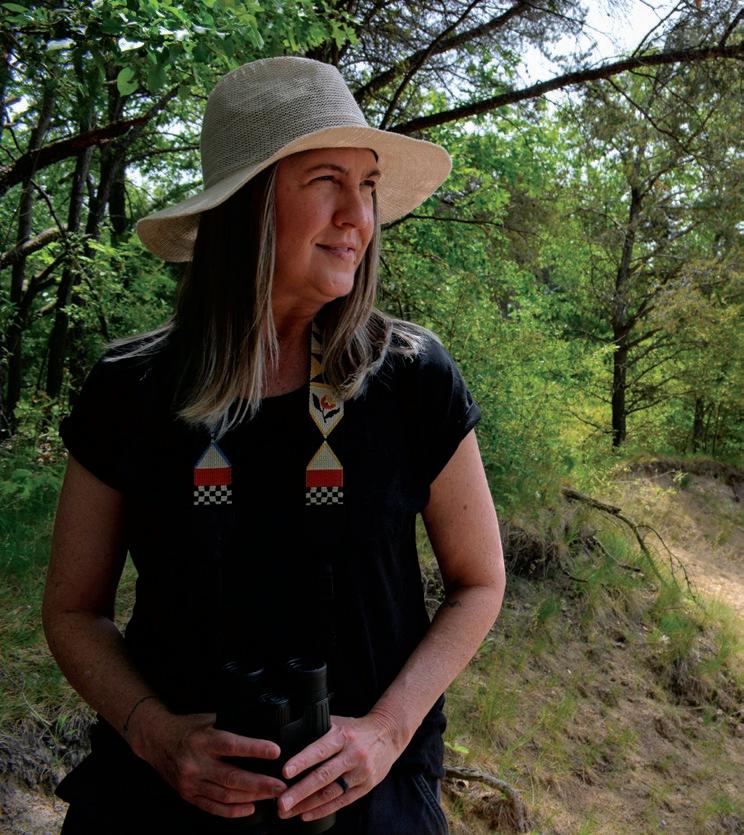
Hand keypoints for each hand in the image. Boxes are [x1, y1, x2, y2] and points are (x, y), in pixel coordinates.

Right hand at [131, 708, 286, 817]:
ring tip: (271, 796)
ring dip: (252, 797)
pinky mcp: (188, 795)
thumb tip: (262, 727)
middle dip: (260, 783)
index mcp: (203, 740)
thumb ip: (230, 726)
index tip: (275, 752)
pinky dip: (233, 811)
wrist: (156, 740)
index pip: (232, 746)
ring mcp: (191, 782)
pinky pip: (213, 807)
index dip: (255, 749)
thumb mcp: (209, 718)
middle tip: (281, 785)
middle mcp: (196, 763)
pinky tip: (250, 808)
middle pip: (232, 777)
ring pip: (226, 795)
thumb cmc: (187, 727)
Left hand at [277, 712, 401, 822]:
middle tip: (281, 803)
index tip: (285, 772)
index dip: (302, 762)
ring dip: (306, 805)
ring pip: (330, 793)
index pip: (320, 750)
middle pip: (323, 777)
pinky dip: (322, 810)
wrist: (388, 734)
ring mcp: (360, 773)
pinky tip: (306, 814)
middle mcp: (352, 755)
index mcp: (343, 736)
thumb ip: (318, 733)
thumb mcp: (338, 723)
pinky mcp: (365, 787)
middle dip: (300, 792)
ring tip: (287, 811)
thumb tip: (289, 742)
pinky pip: (341, 802)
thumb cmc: (356, 729)